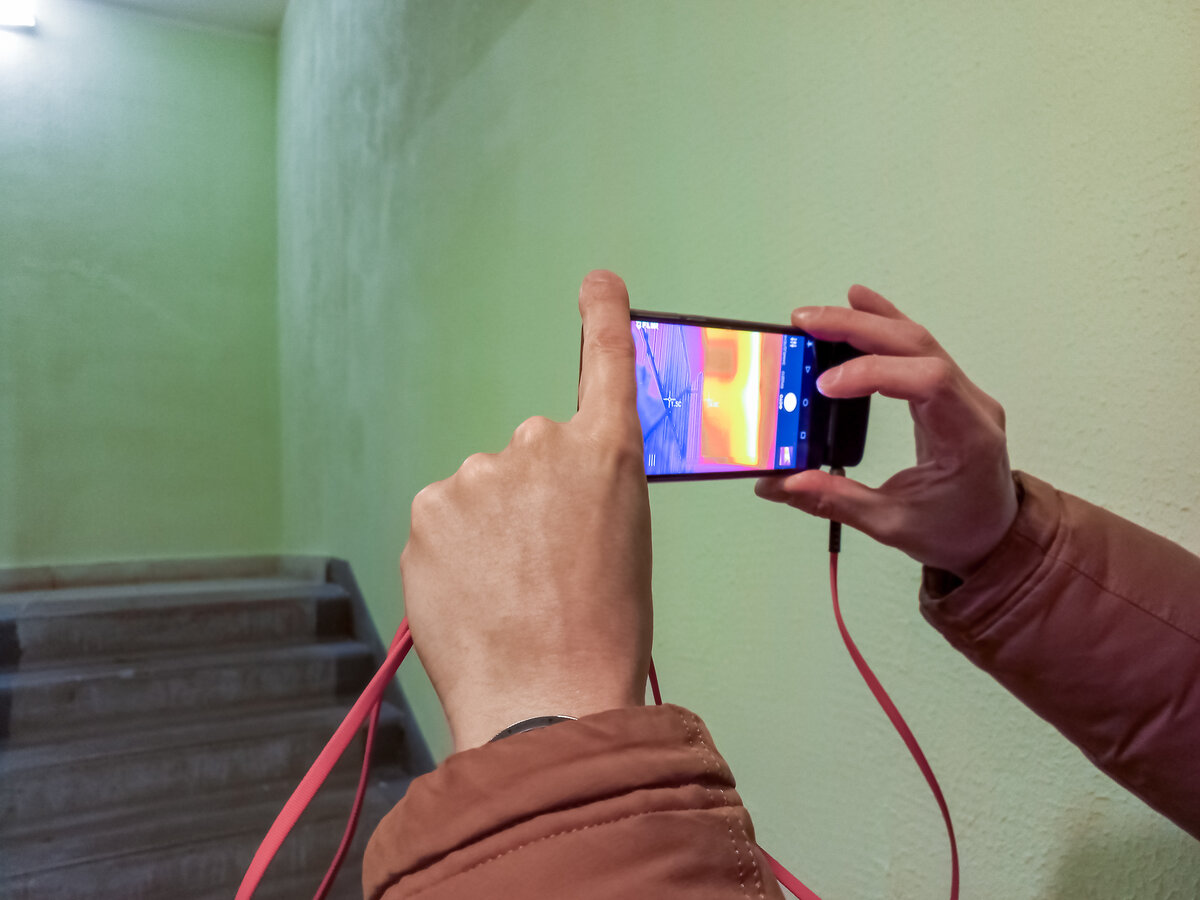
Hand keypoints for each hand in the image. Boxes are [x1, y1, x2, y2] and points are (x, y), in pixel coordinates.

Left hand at [400, 271, 651, 751]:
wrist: (547, 697)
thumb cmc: (603, 633)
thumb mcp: (627, 545)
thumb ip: (593, 492)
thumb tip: (555, 492)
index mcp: (607, 454)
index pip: (606, 365)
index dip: (602, 318)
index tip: (597, 283)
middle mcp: (541, 444)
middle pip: (528, 454)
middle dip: (530, 496)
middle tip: (542, 564)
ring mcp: (478, 474)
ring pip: (480, 491)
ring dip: (489, 526)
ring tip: (509, 591)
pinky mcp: (428, 509)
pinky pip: (443, 520)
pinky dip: (453, 550)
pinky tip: (475, 594)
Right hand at [755, 285, 1018, 578]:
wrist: (995, 536)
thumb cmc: (956, 532)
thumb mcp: (891, 525)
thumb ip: (835, 500)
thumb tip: (781, 483)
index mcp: (967, 439)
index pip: (928, 381)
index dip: (873, 372)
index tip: (826, 386)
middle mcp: (972, 406)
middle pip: (917, 345)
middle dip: (858, 328)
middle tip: (805, 324)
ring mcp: (964, 393)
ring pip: (917, 339)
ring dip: (866, 322)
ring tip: (818, 316)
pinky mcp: (949, 391)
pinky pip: (918, 348)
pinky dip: (886, 324)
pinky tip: (860, 303)